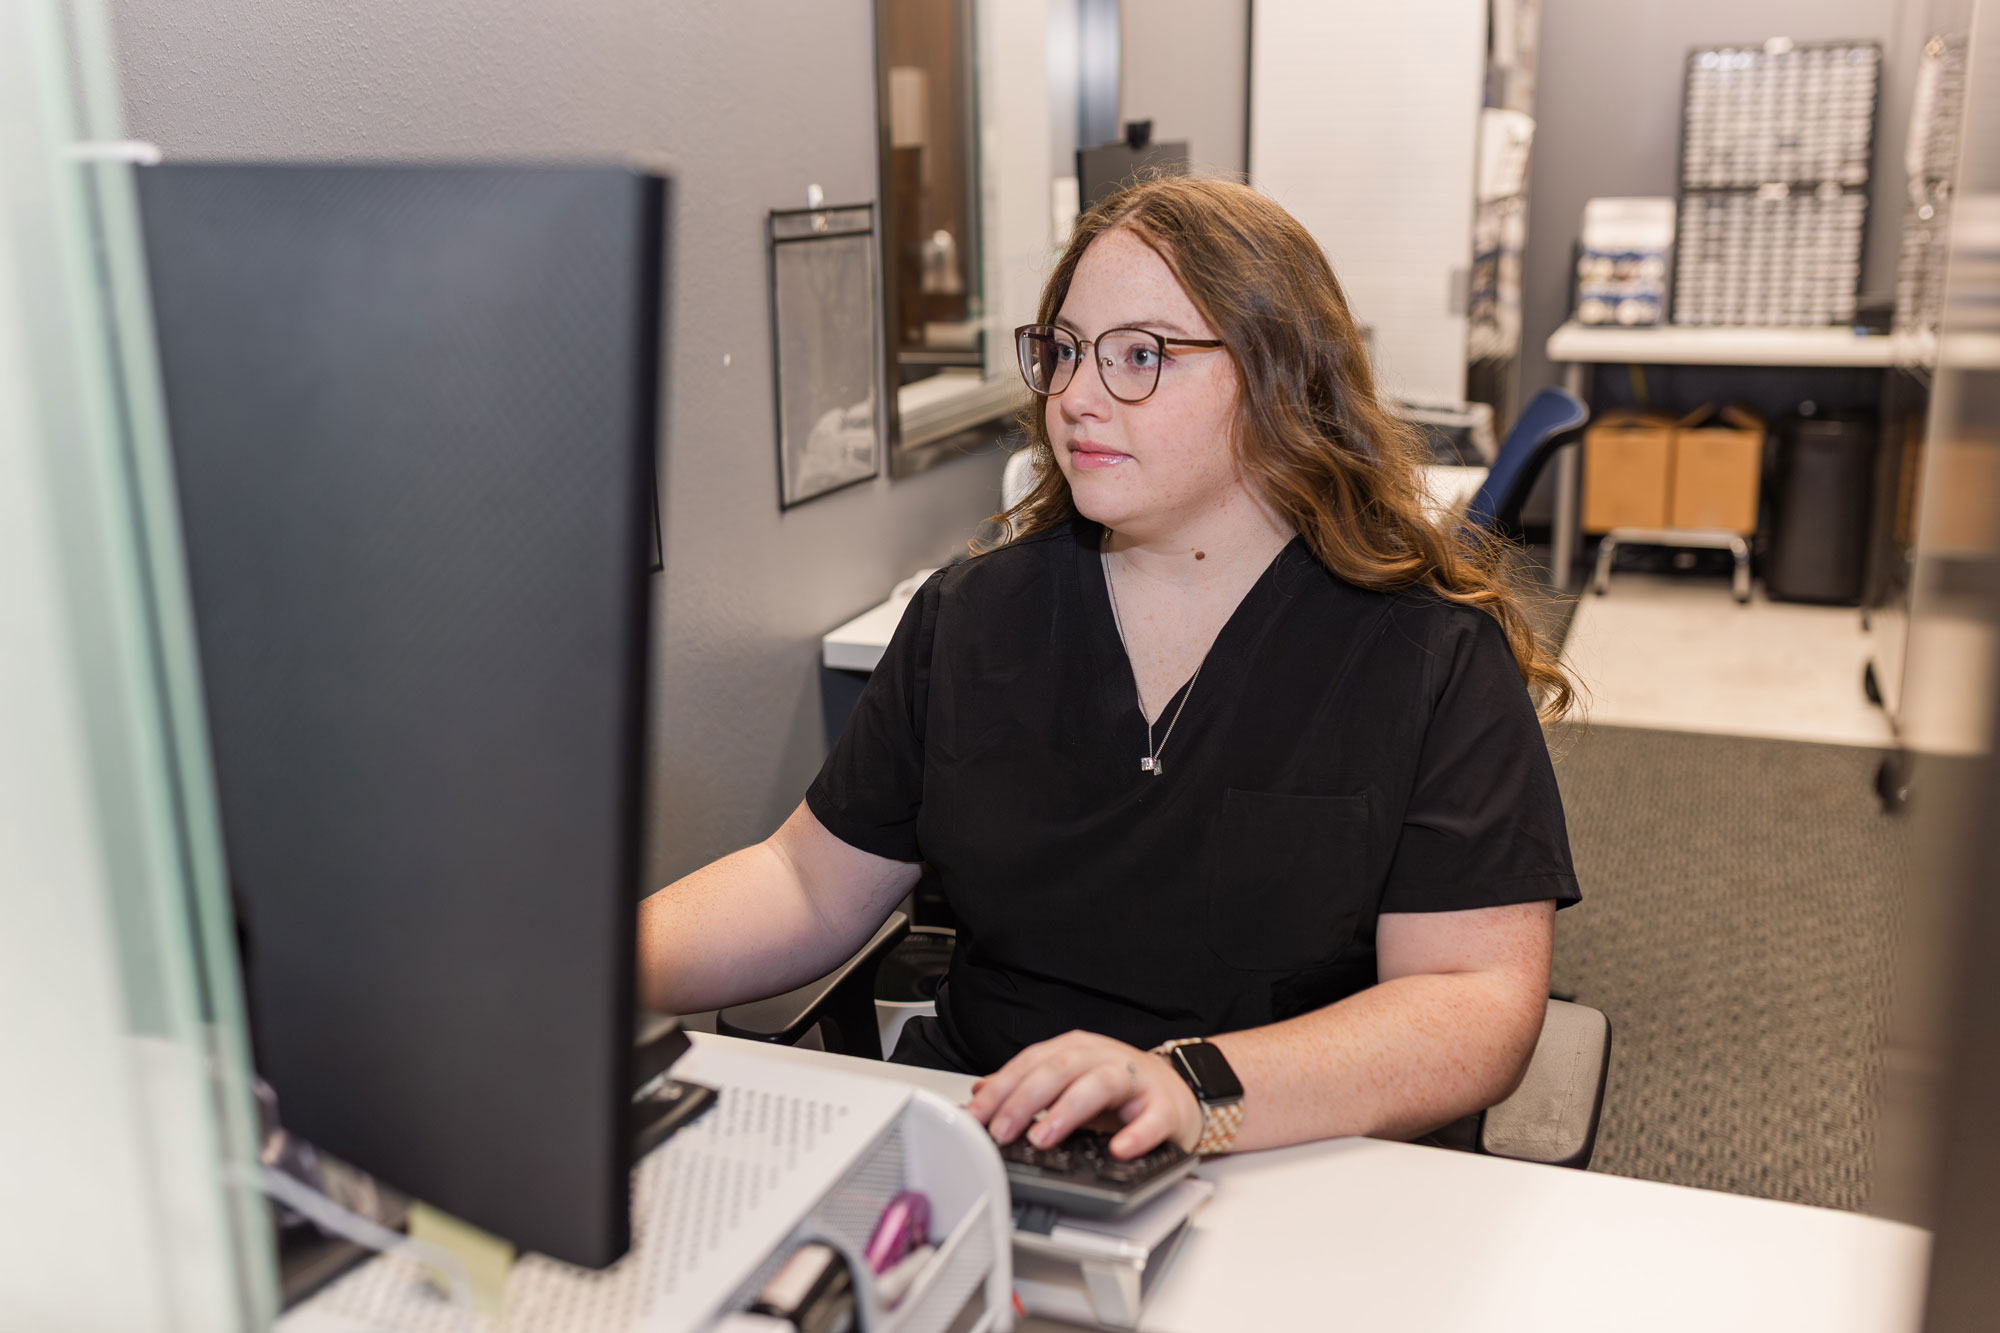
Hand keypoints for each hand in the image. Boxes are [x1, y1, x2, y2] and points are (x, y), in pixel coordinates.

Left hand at [966, 1030, 1202, 1158]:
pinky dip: (1136, 1135)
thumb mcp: (1067, 1083)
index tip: (974, 1117)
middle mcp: (1102, 1058)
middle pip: (1059, 1069)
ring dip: (1067, 1111)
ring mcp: (1135, 1080)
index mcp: (1074, 1050)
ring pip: (1099, 1085)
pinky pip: (1152, 1119)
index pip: (1030, 1063)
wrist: (1176, 1092)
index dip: (1000, 1090)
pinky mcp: (1165, 1106)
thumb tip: (979, 1093)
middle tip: (1001, 1131)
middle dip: (1024, 1100)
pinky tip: (1120, 1150)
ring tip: (1043, 1138)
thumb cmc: (1118, 1091)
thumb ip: (1025, 1086)